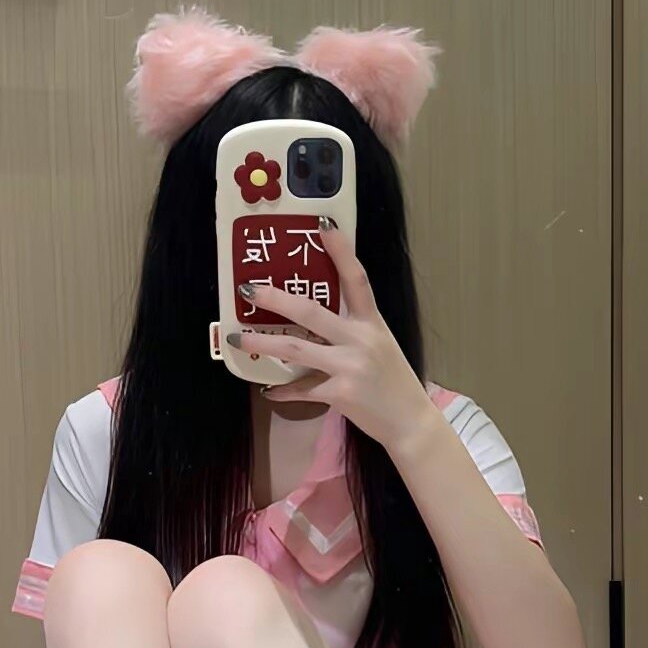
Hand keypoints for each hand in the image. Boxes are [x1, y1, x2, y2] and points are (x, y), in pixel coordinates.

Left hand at [227, 222, 435, 454]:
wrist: (410, 422)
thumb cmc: (393, 383)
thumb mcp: (380, 347)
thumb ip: (352, 333)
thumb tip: (313, 324)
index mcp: (372, 323)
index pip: (356, 279)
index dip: (341, 250)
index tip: (323, 225)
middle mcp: (361, 339)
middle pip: (311, 311)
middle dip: (276, 298)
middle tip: (248, 289)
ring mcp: (350, 366)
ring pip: (296, 349)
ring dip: (262, 343)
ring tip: (236, 338)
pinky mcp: (341, 393)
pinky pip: (302, 389)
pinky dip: (283, 391)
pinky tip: (269, 391)